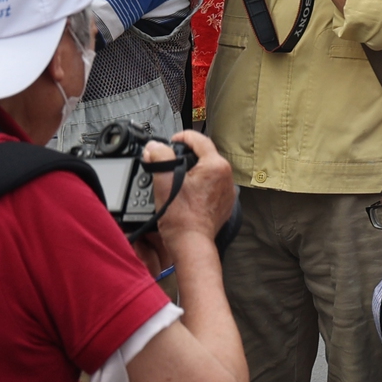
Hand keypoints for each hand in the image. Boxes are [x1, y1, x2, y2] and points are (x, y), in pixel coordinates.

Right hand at [151, 128, 234, 248]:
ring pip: (207, 171)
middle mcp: (226, 176)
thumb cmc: (181, 219)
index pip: (199, 139)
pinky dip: (199, 185)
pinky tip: (186, 193)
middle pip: (204, 155)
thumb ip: (160, 159)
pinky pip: (211, 186)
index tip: (171, 141)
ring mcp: (227, 190)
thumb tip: (155, 147)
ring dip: (192, 171)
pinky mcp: (224, 202)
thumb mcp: (165, 183)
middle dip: (185, 156)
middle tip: (169, 162)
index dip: (182, 137)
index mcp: (215, 166)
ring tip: (175, 179)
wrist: (191, 244)